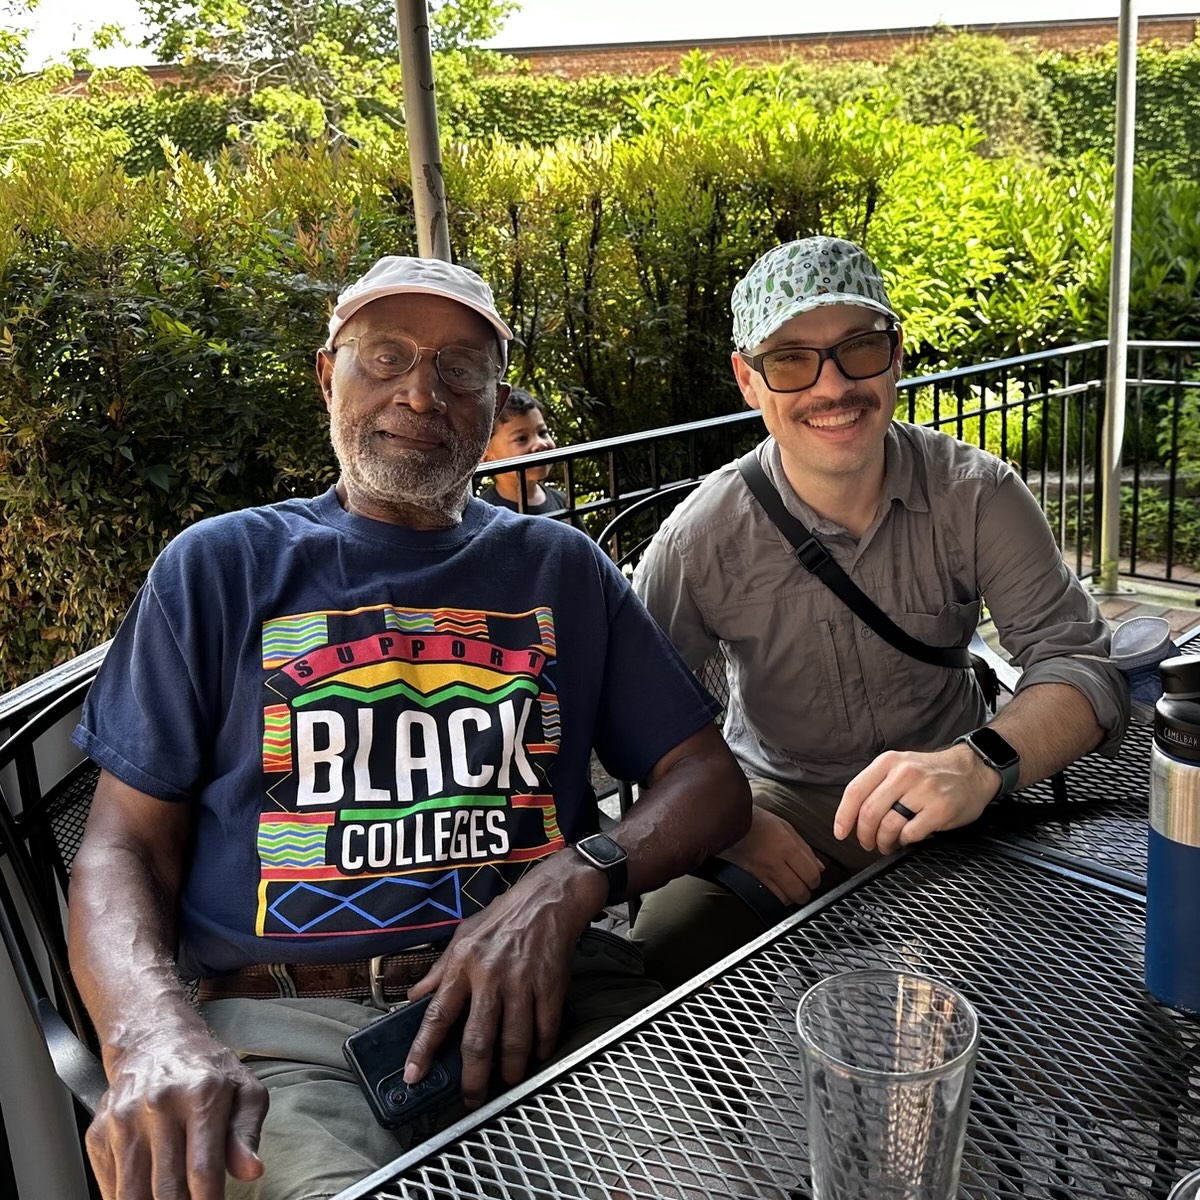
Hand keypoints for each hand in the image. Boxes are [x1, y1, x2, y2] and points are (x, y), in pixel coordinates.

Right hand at [87, 1024, 267, 1199]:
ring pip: (132, 1195)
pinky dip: (128, 1199)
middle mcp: (158, 1107)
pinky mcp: (97, 1134)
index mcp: (201, 1095)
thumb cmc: (204, 1069)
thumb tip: (251, 1170)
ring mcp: (123, 1121)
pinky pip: (110, 1188)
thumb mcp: (243, 1088)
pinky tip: (147, 1193)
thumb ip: (247, 1132)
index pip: (203, 1169)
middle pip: (167, 1189)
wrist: (155, 1041)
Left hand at [403, 855, 603, 1108]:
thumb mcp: (463, 934)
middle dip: (474, 1077)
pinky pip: (545, 1028)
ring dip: (510, 1069)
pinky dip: (541, 1048)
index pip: (438, 1014)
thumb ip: (438, 969)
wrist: (549, 898)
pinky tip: (537, 1055)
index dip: (423, 1048)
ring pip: (514, 1041)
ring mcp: (522, 982)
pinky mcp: (550, 985)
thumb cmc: (505, 916)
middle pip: (478, 1039)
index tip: (414, 1075)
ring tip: (507, 1080)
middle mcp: (490, 975)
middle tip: (472, 1097)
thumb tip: (414, 996)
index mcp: (463, 964)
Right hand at [718, 807, 823, 904]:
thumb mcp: (785, 827)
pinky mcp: (749, 881)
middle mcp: (774, 862)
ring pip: (786, 899)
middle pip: (800, 891)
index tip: (812, 877)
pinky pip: (769, 899)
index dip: (815, 879)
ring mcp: (761, 874)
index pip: (812, 874)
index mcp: (786, 846)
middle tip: (802, 884)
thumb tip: (820, 868)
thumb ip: (805, 848)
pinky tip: (776, 888)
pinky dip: (776, 897)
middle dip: (805, 890)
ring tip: (788, 886)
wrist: (728, 823)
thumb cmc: (756, 822)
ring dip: (790, 895)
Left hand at [833, 744, 999, 854]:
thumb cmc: (931, 773)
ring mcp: (923, 791)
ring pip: (888, 825)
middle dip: (864, 834)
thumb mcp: (900, 766)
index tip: (840, 833)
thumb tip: (852, 815)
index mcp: (888, 762)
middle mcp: (903, 774)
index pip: (855, 791)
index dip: (843, 816)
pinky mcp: (940, 809)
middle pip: (869, 812)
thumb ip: (876, 784)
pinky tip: (906, 840)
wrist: (973, 770)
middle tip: (867, 843)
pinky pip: (911, 834)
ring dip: (883, 842)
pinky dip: (904, 842)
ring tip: (886, 844)